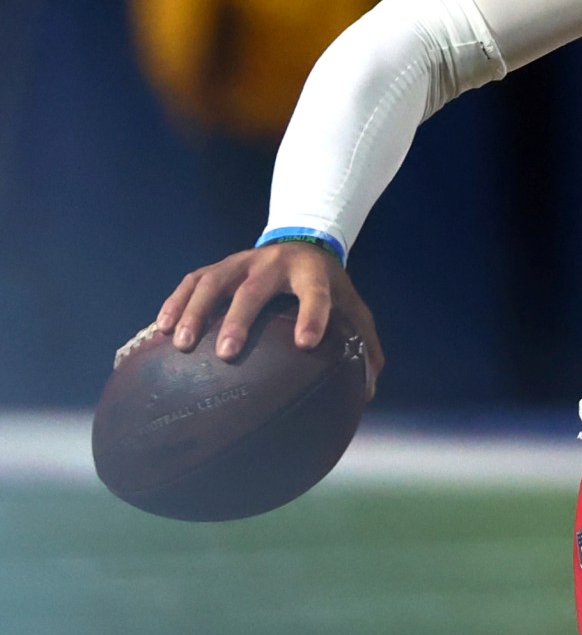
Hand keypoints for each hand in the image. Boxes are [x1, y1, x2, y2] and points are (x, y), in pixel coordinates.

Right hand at [155, 242, 386, 394]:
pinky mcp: (217, 266)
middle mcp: (274, 263)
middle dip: (239, 320)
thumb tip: (367, 391)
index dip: (312, 316)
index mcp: (313, 274)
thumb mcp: (353, 308)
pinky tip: (160, 329)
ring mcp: (241, 261)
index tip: (305, 344)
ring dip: (195, 311)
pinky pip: (192, 281)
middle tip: (226, 353)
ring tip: (181, 344)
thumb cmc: (330, 288)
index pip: (316, 294)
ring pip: (214, 281)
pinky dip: (175, 302)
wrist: (304, 243)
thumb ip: (365, 346)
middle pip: (254, 289)